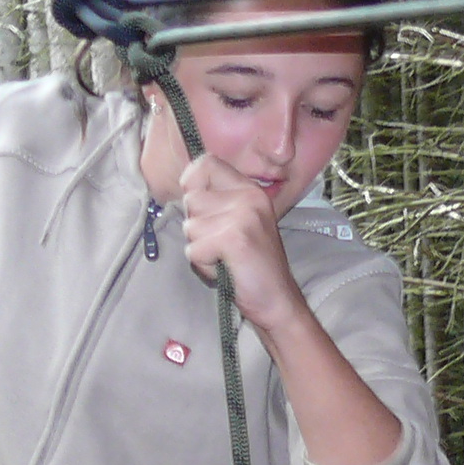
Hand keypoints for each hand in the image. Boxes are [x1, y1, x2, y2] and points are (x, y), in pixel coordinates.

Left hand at [175, 152, 307, 331]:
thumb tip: (186, 189)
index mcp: (250, 190)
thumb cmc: (252, 267)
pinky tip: (225, 269)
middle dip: (196, 227)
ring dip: (199, 248)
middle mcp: (248, 197)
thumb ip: (217, 202)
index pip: (205, 163)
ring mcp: (243, 216)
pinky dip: (203, 266)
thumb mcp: (240, 223)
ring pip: (190, 226)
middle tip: (220, 244)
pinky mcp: (234, 239)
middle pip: (191, 199)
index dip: (192, 183)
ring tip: (224, 258)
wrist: (278, 301)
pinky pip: (194, 250)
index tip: (201, 209)